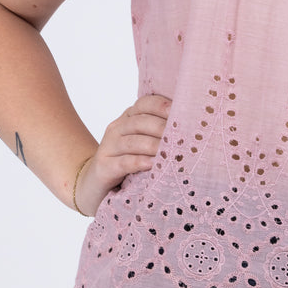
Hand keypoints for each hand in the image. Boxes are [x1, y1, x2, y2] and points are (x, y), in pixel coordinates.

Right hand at [73, 94, 170, 215]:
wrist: (93, 184)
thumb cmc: (127, 162)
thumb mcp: (142, 144)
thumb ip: (159, 134)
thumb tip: (193, 128)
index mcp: (128, 118)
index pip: (144, 103)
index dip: (162, 105)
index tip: (180, 111)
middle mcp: (116, 128)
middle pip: (140, 121)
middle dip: (162, 127)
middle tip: (182, 137)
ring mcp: (108, 147)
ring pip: (133, 141)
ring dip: (154, 145)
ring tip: (172, 152)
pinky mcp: (104, 167)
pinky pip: (124, 162)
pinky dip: (140, 162)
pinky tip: (153, 165)